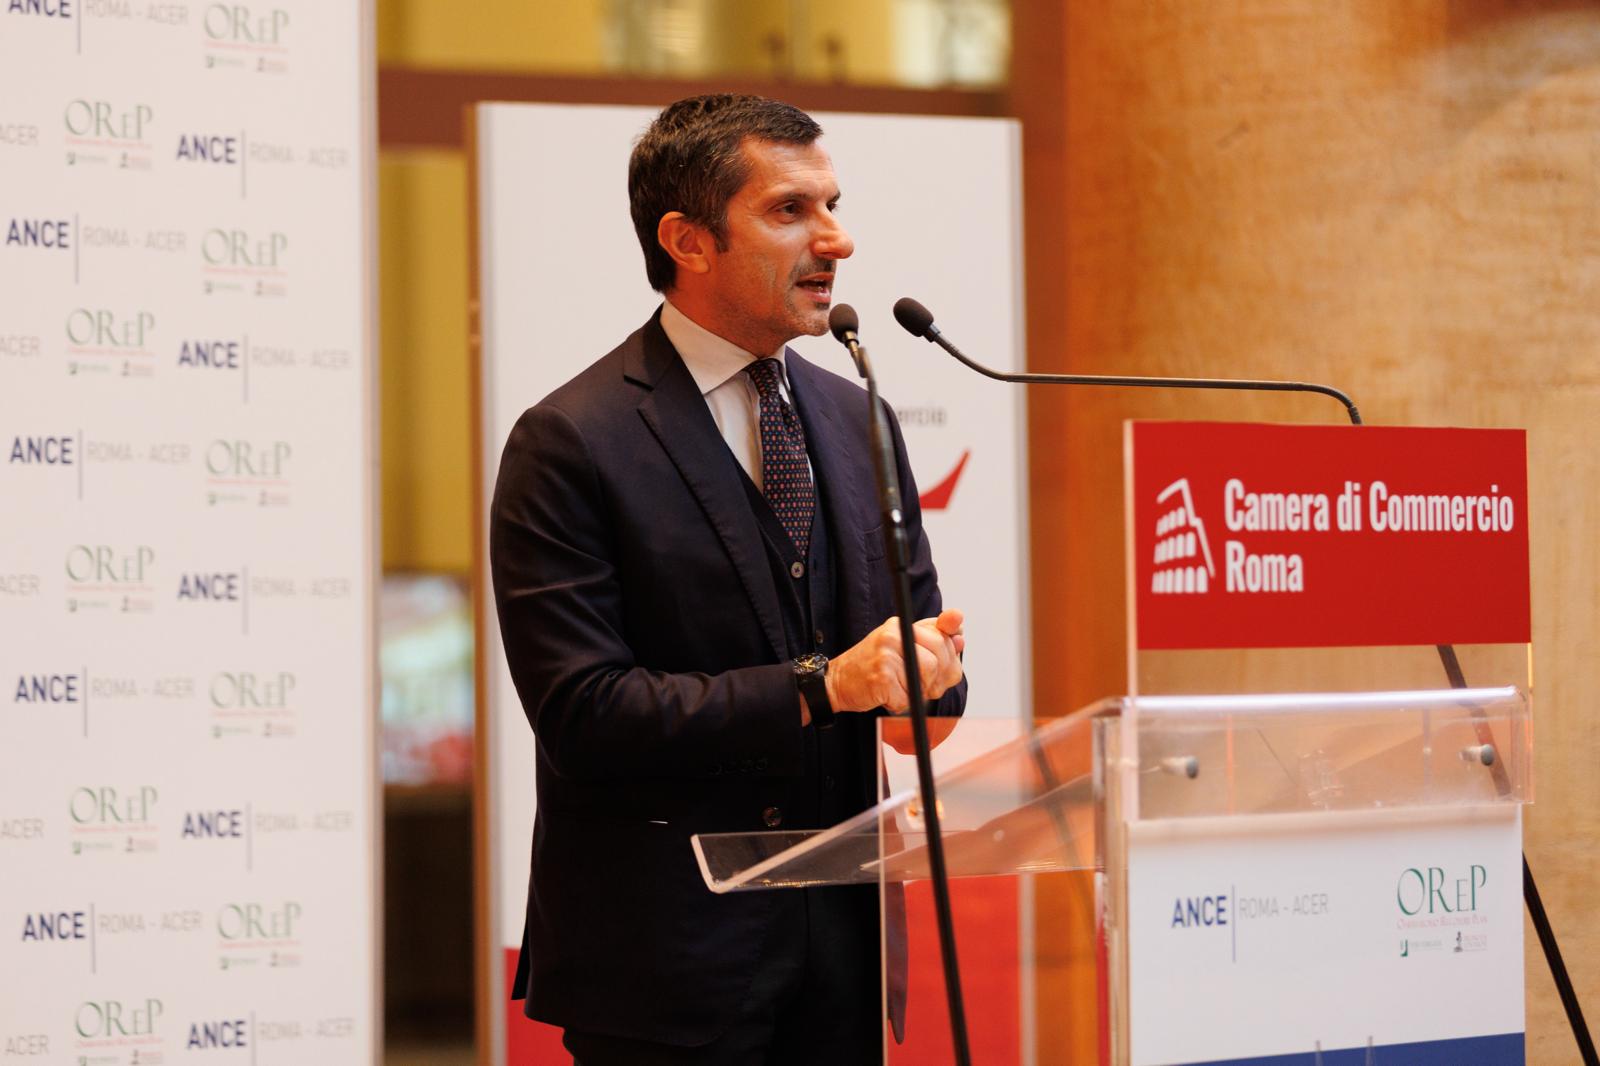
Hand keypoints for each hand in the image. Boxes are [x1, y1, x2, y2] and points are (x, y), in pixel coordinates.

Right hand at [825, 608, 965, 713]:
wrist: (837, 682)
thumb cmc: (873, 667)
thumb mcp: (901, 647)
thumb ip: (931, 641)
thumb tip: (961, 638)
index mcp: (901, 625)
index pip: (943, 634)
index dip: (952, 651)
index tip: (953, 652)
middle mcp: (893, 634)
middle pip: (939, 658)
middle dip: (936, 678)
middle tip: (922, 686)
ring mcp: (886, 654)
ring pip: (928, 677)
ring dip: (919, 693)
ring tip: (901, 689)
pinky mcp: (881, 676)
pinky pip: (909, 697)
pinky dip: (901, 704)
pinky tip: (887, 696)